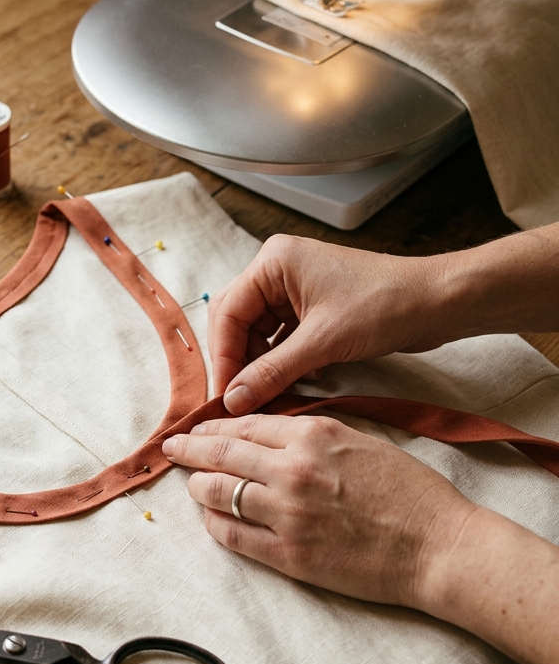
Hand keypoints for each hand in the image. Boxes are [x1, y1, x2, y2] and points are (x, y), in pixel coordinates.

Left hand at [162, 413, 474, 608]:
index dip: (212, 426)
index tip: (197, 428)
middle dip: (189, 450)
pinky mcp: (288, 555)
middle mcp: (292, 470)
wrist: (439, 547)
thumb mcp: (361, 440)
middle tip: (172, 449)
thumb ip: (311, 434)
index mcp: (313, 435)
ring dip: (198, 486)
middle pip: (220, 454)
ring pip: (217, 493)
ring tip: (192, 484)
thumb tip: (268, 433)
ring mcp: (286, 514)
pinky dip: (215, 524)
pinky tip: (212, 518)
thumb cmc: (410, 492)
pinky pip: (232, 535)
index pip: (244, 424)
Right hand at [209, 235, 448, 414]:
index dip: (223, 358)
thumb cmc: (385, 305)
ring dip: (261, 365)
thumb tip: (233, 401)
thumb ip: (271, 372)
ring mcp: (295, 289)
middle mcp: (278, 271)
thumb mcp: (322, 343)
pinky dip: (283, 362)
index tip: (224, 396)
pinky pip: (282, 338)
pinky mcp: (313, 308)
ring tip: (267, 395)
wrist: (441, 302)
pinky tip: (297, 381)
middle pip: (237, 321)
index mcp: (273, 263)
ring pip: (259, 333)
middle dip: (238, 361)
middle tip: (236, 400)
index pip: (228, 313)